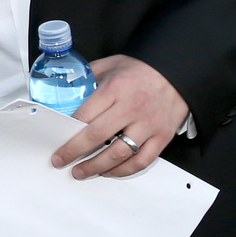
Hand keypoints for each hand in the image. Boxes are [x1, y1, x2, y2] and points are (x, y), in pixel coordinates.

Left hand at [50, 55, 188, 179]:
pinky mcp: (162, 136)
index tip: (57, 141)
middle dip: (74, 152)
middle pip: (97, 137)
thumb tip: (67, 91)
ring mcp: (148, 124)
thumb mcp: (111, 65)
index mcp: (115, 89)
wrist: (178, 70)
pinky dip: (124, 171)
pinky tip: (110, 171)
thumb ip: (89, 78)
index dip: (68, 132)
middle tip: (61, 161)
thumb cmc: (143, 68)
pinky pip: (142, 160)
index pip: (84, 115)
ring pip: (119, 154)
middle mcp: (131, 108)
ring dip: (97, 167)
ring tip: (82, 171)